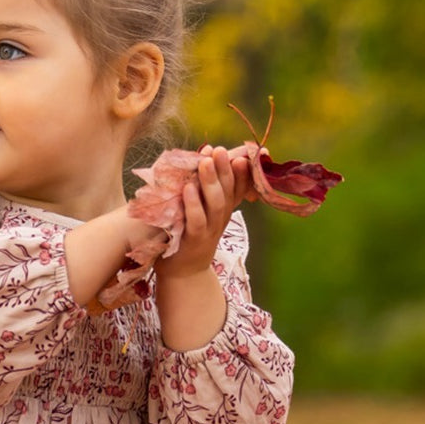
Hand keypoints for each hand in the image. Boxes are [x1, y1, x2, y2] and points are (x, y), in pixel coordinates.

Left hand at [154, 145, 251, 280]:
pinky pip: (197, 221)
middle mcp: (221, 218)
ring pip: (216, 204)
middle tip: (219, 150)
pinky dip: (194, 205)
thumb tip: (204, 156)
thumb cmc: (189, 235)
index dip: (240, 170)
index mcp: (224, 208)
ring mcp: (210, 230)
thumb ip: (204, 189)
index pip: (238, 186)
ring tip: (205, 162)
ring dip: (211, 182)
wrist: (184, 273)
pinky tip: (188, 189)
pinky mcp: (195, 240)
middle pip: (228, 191)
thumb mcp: (202, 211)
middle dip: (224, 169)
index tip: (240, 153)